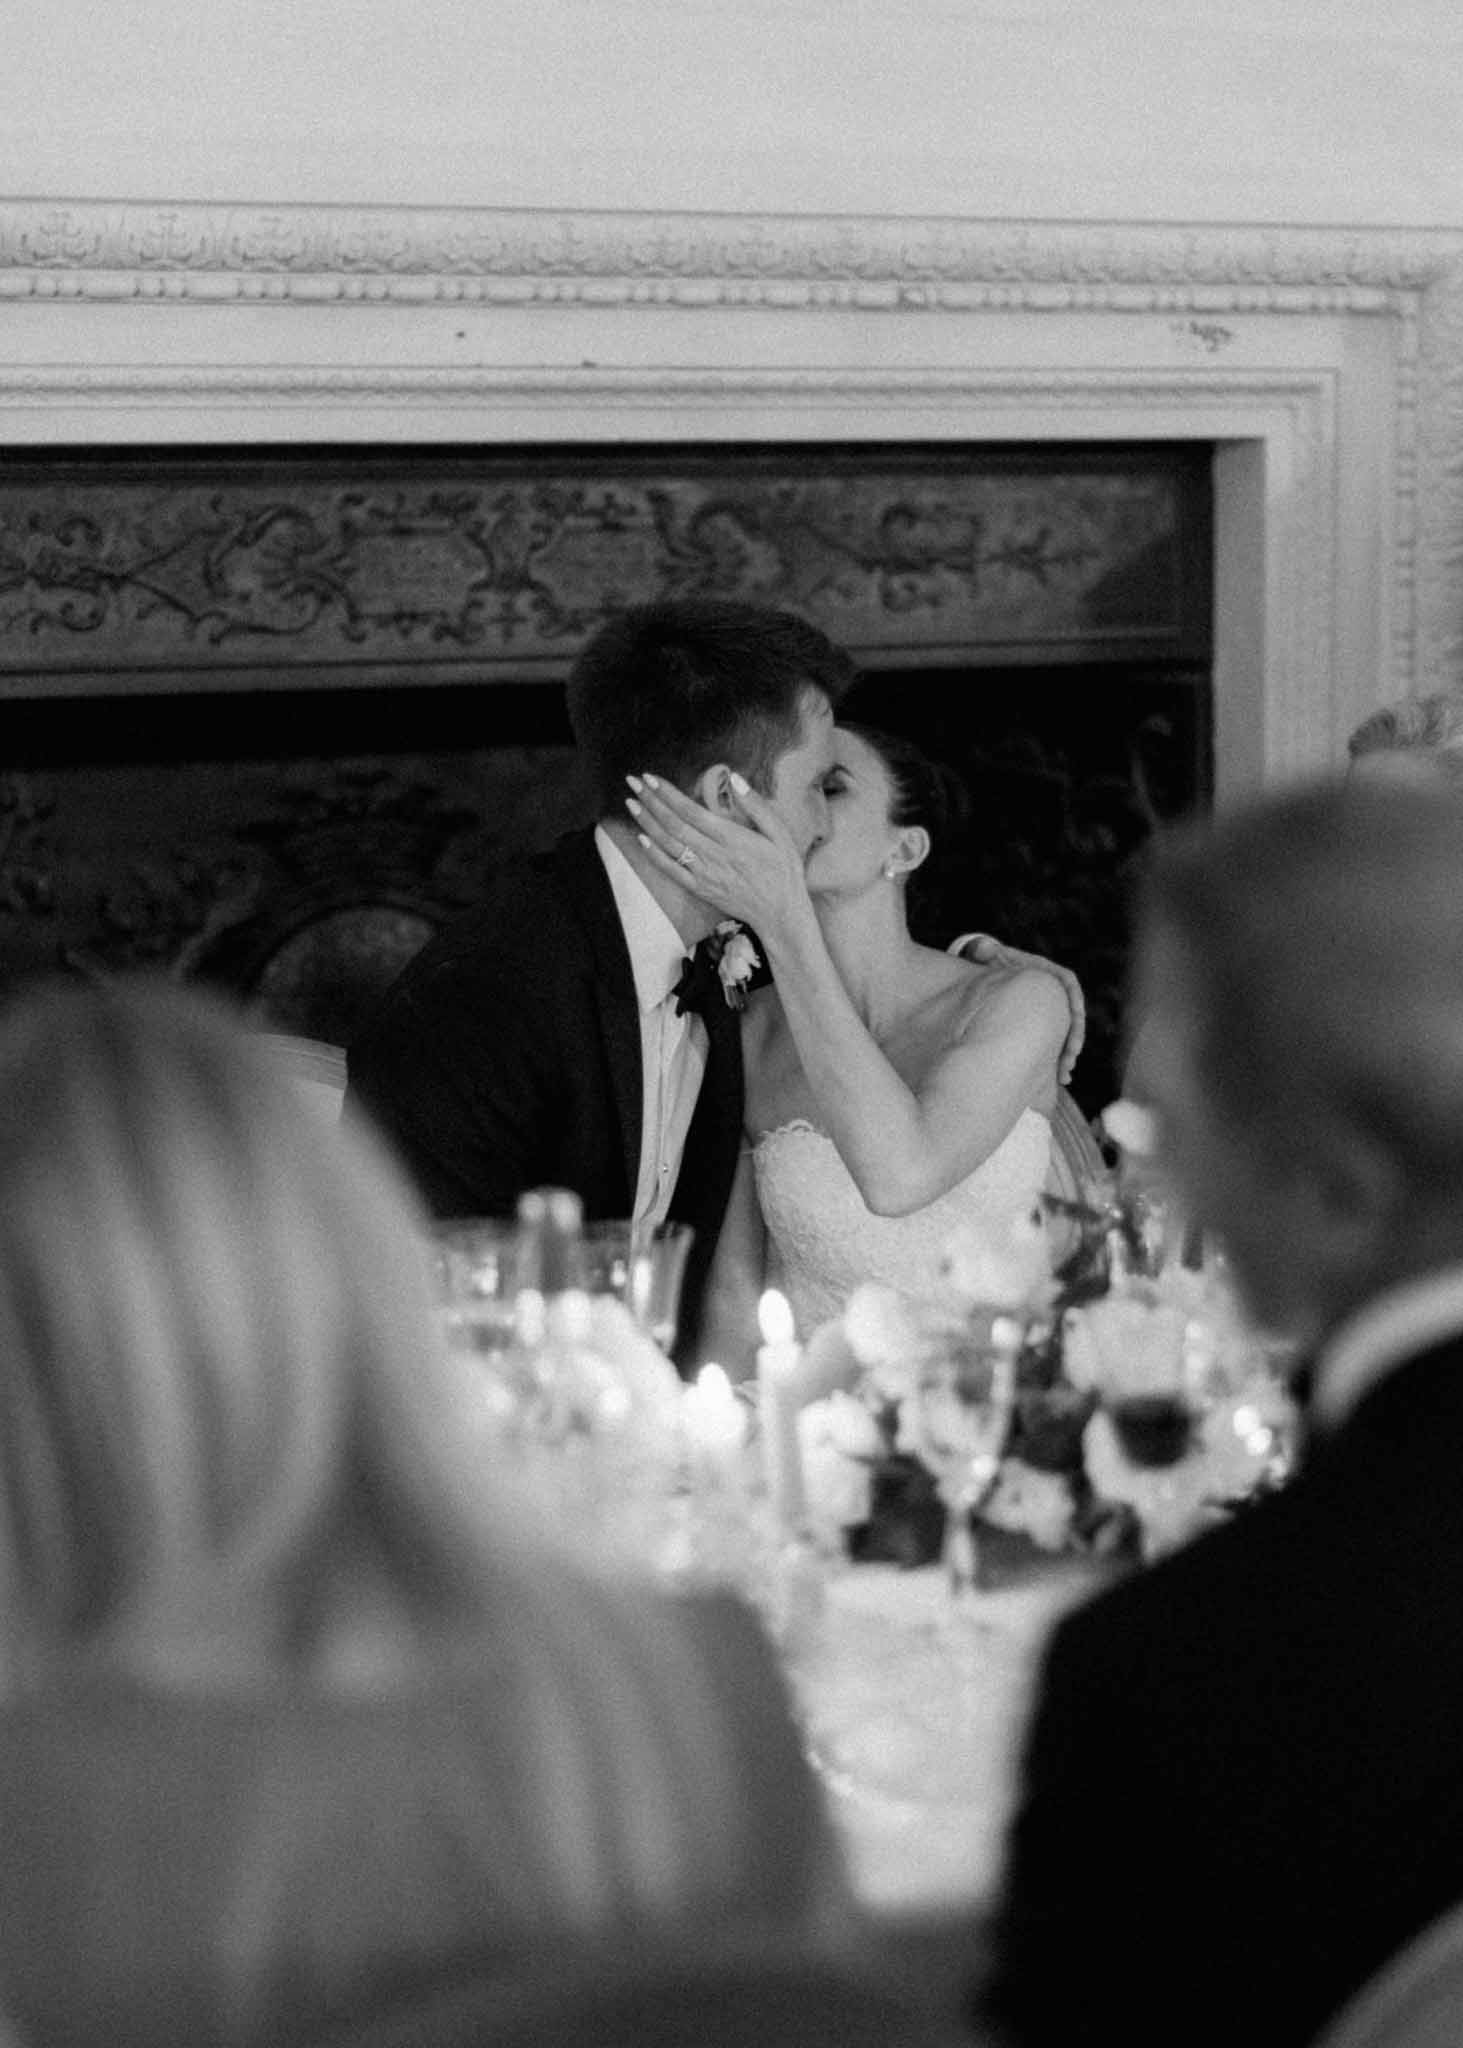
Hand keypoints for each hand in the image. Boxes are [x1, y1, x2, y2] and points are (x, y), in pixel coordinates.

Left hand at [624, 770, 811, 940]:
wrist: (780, 915)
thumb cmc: (784, 872)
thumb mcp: (781, 834)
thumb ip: (757, 806)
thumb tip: (735, 778)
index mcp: (732, 838)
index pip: (691, 810)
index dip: (668, 793)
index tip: (651, 777)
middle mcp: (714, 855)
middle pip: (674, 824)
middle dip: (651, 801)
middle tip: (632, 782)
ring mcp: (704, 874)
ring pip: (668, 844)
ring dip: (647, 823)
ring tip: (631, 803)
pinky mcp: (700, 889)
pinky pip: (671, 871)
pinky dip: (654, 855)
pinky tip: (641, 839)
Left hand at [960, 933, 1085, 1084]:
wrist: (992, 977)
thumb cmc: (992, 964)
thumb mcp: (989, 956)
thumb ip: (988, 952)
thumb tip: (985, 948)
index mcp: (1048, 973)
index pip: (1068, 984)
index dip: (1073, 1000)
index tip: (1075, 1015)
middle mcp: (1056, 993)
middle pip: (1073, 1014)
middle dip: (1074, 1037)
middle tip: (1070, 1057)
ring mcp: (1054, 1012)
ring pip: (1069, 1034)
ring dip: (1068, 1055)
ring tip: (1065, 1074)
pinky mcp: (1049, 1028)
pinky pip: (1059, 1045)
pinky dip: (1060, 1062)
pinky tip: (1060, 1081)